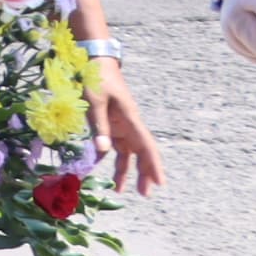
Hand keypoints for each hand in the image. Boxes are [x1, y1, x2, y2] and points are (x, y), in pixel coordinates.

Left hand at [89, 58, 166, 195]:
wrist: (95, 62)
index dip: (154, 166)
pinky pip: (115, 146)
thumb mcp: (94, 102)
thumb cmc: (96, 79)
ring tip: (119, 190)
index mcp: (131, 119)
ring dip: (127, 170)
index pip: (147, 147)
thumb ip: (98, 125)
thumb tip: (103, 151)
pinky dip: (110, 158)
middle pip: (142, 153)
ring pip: (128, 152)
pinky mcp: (112, 124)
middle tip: (145, 194)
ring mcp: (121, 125)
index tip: (160, 183)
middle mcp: (130, 125)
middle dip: (145, 173)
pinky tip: (101, 170)